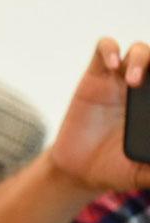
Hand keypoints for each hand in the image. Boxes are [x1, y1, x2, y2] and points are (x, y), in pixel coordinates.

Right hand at [51, 38, 149, 190]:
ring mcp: (119, 80)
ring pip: (139, 51)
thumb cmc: (116, 169)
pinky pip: (103, 49)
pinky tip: (113, 64)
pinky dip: (109, 50)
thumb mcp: (143, 173)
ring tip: (135, 80)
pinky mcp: (95, 77)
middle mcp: (144, 89)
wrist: (78, 170)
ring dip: (141, 60)